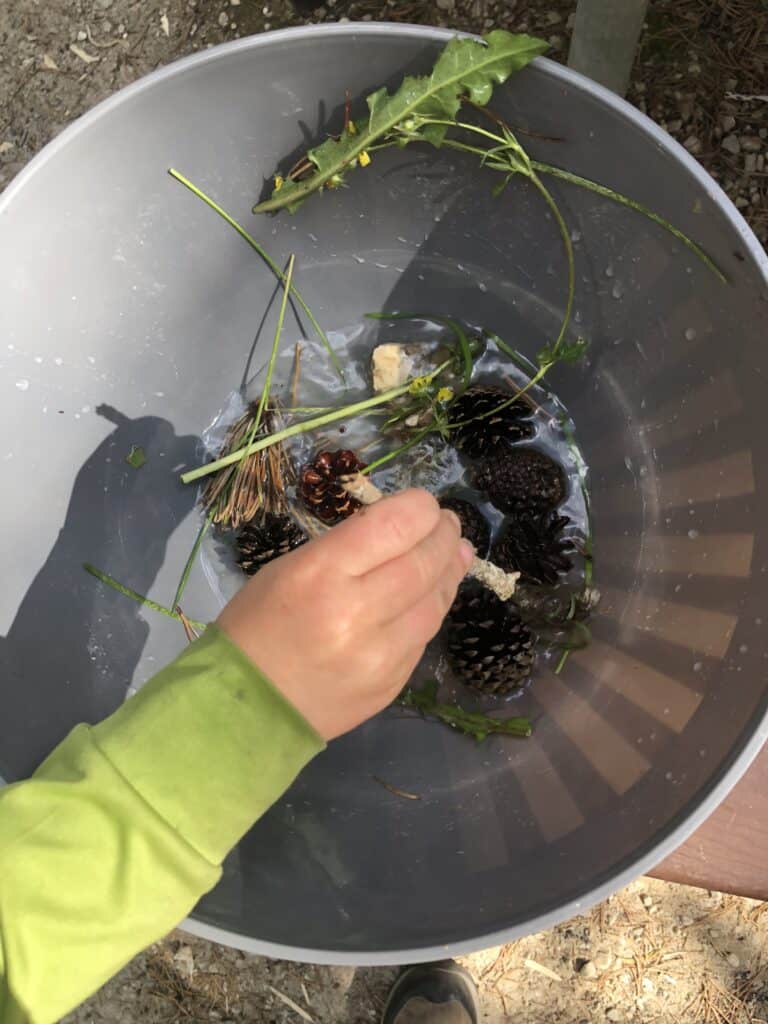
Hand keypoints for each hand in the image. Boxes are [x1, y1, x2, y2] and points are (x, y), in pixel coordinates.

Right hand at [217, 490, 473, 739]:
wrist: (247, 708)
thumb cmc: (257, 626)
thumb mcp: (289, 568)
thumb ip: (348, 548)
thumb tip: (408, 529)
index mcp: (321, 573)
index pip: (394, 526)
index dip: (421, 508)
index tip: (426, 504)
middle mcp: (356, 613)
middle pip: (423, 562)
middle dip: (444, 536)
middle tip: (449, 524)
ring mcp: (379, 655)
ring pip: (435, 602)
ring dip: (449, 572)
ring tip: (454, 553)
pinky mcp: (392, 684)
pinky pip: (424, 637)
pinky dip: (432, 609)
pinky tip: (432, 595)